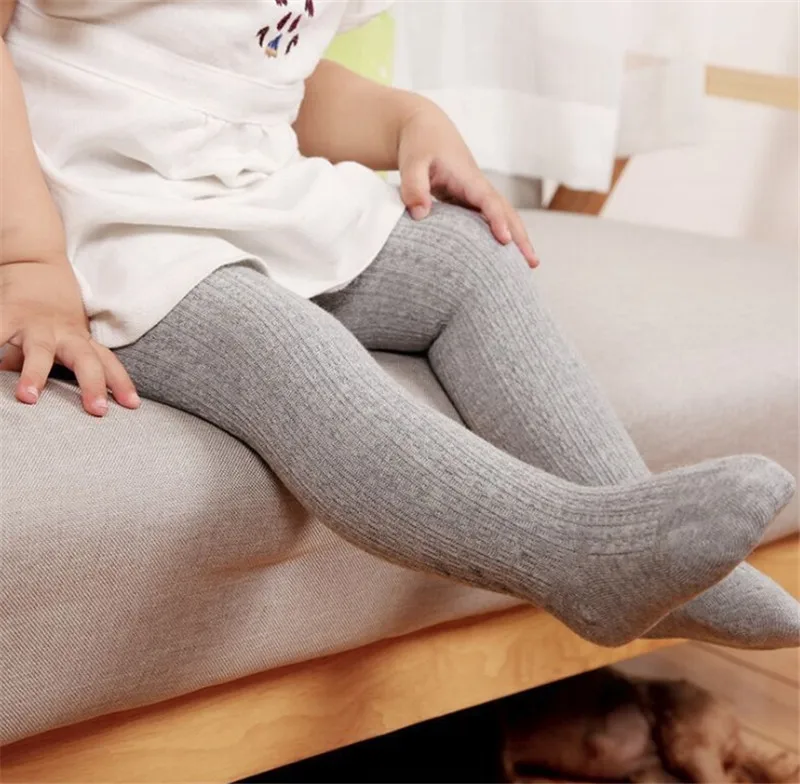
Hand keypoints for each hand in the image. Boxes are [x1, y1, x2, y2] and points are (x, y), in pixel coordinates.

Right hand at [0, 259, 139, 415]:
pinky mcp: (8, 314)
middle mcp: (65, 335)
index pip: (108, 364)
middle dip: (93, 385)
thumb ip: (53, 370)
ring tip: (27, 397)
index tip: (133, 406)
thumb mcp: (59, 341)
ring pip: (40, 352)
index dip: (122, 383)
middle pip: (86, 361)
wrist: (35, 264)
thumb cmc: (50, 315)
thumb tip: (44, 396)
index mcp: (80, 341)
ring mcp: (36, 325)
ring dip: (35, 375)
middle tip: (98, 410)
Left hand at [397, 105, 538, 267]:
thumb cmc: (420, 143)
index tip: (505, 240)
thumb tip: (420, 214)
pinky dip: (498, 237)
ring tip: (528, 266)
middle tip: (532, 263)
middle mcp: (478, 187)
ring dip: (516, 239)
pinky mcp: (468, 201)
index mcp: (469, 177)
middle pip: (506, 212)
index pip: (488, 201)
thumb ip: (414, 186)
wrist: (424, 128)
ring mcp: (475, 195)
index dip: (497, 220)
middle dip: (521, 237)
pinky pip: (488, 221)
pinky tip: (500, 258)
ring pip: (501, 218)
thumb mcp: (412, 161)